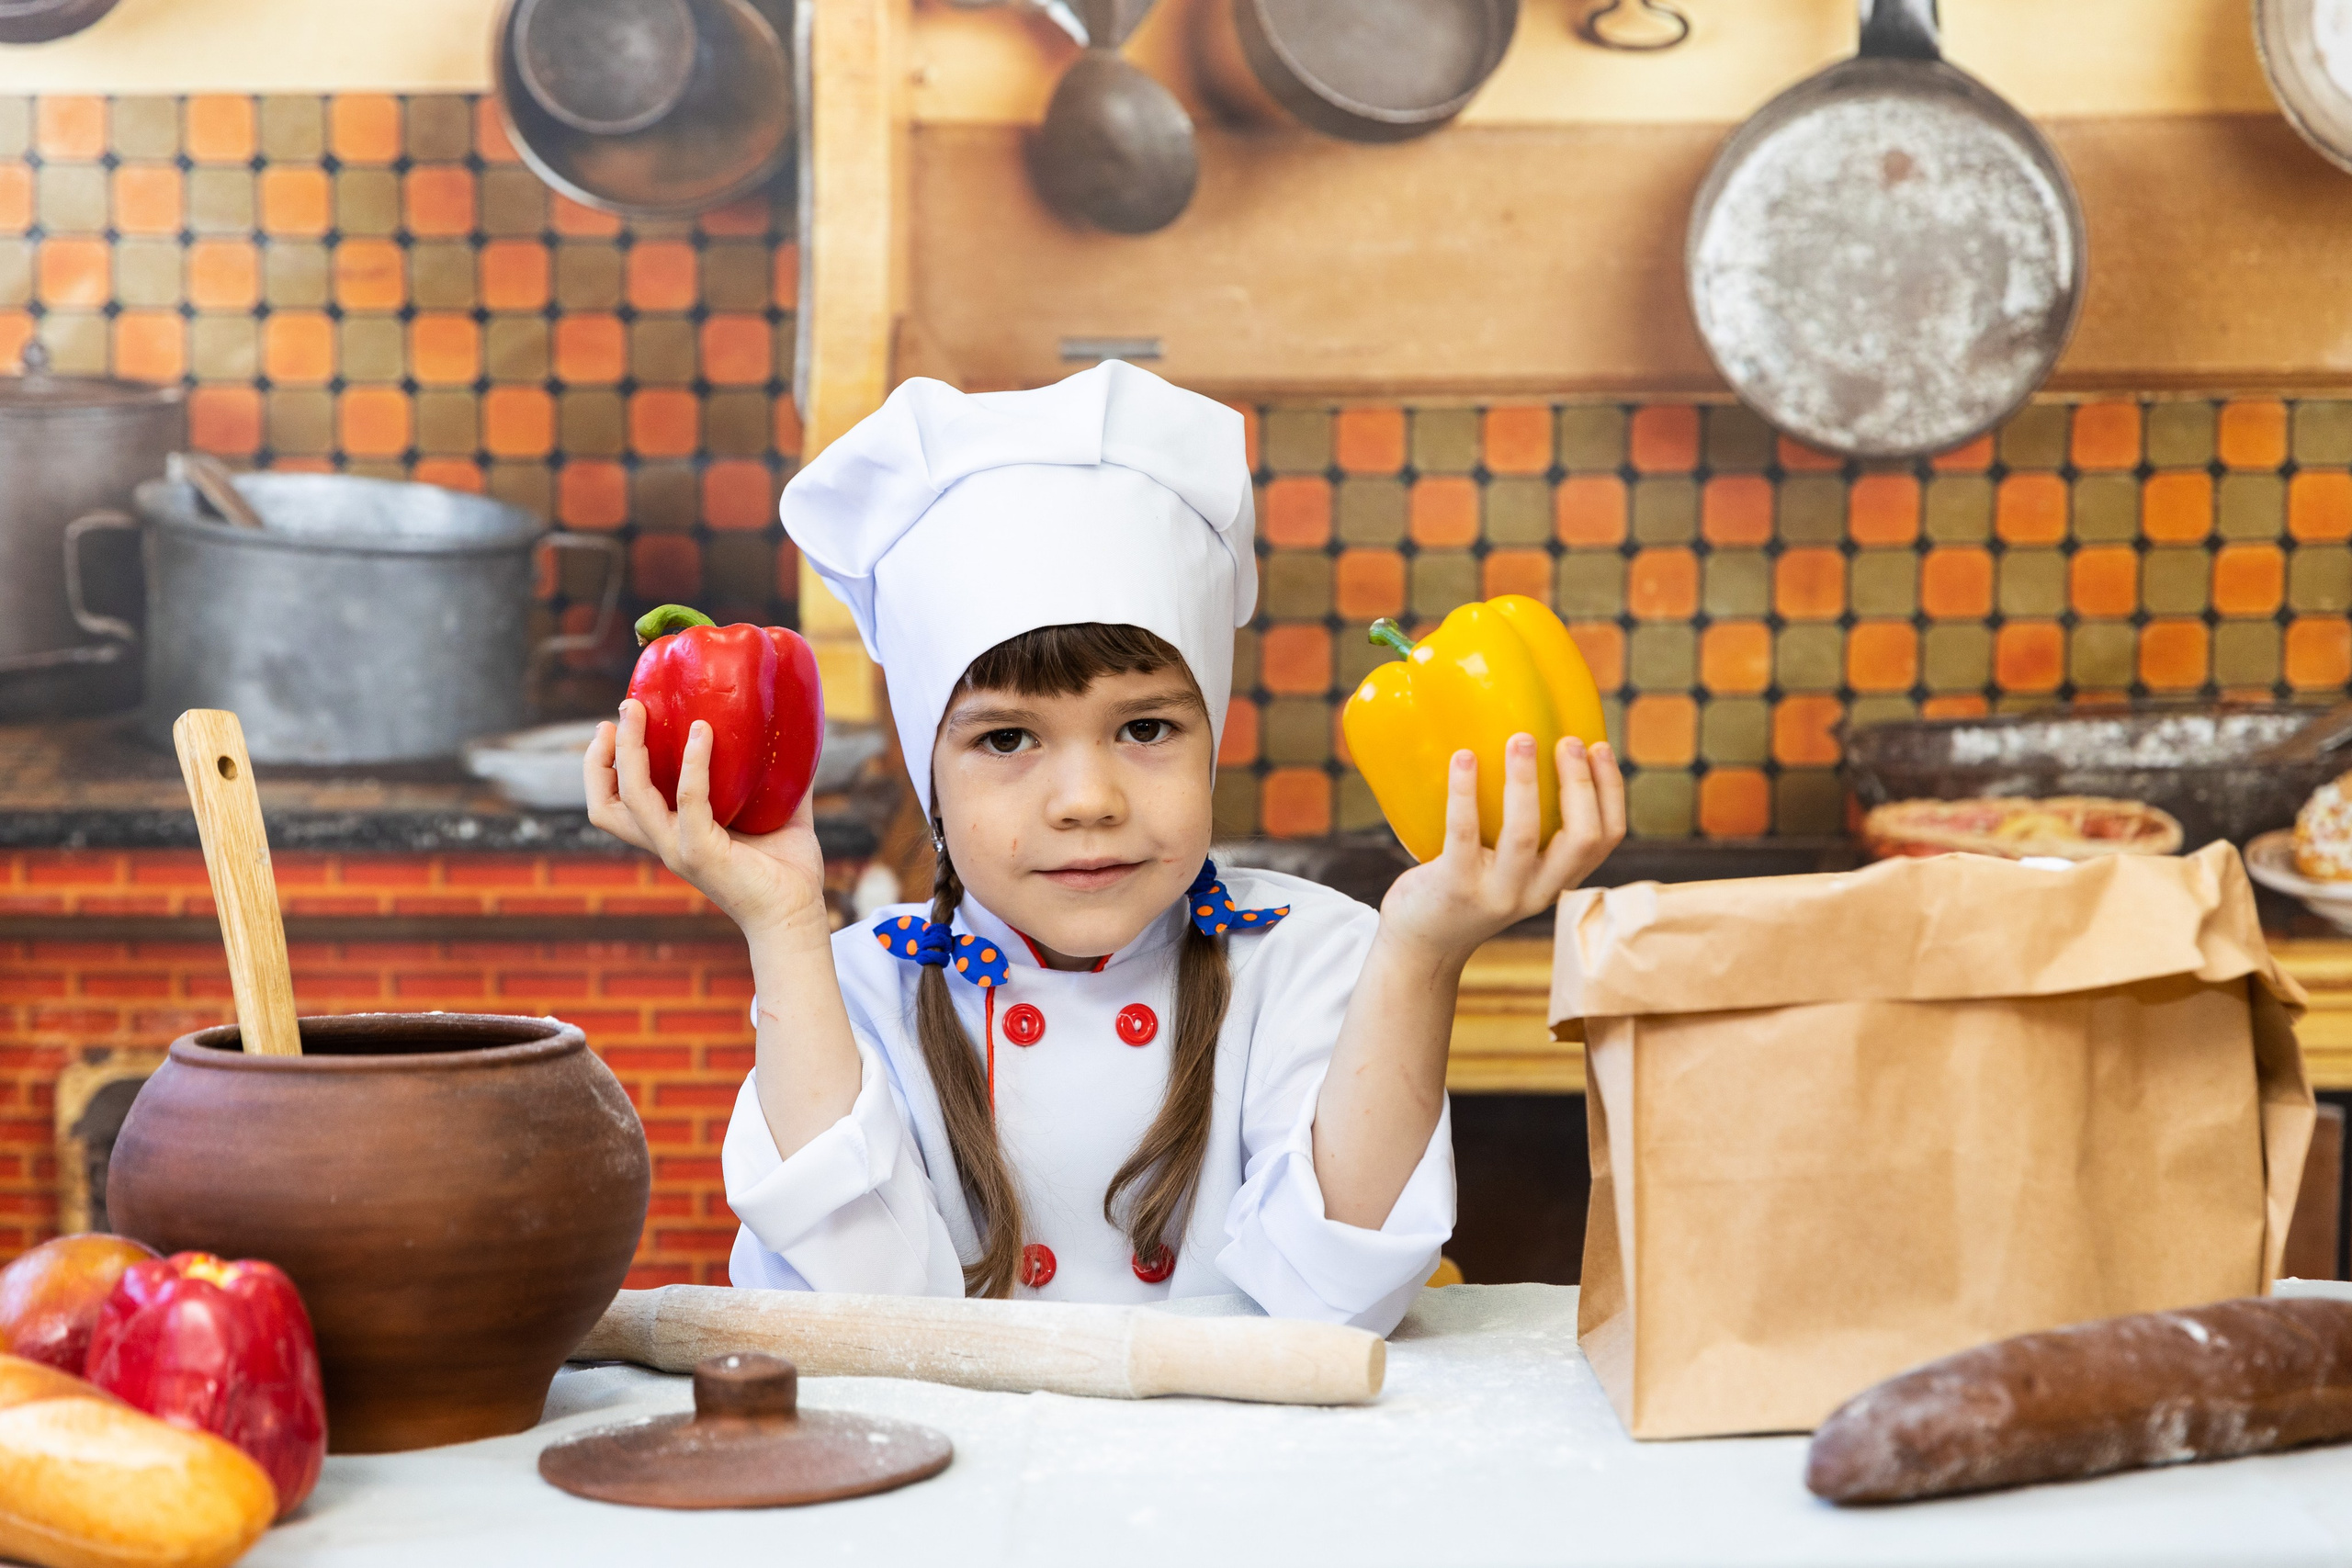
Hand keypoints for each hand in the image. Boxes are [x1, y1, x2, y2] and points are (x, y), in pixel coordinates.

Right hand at [584, 699, 829, 939]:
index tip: (613, 726)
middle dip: (602, 755)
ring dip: (630, 750)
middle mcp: (666, 843)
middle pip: (605, 803)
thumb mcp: (775, 814)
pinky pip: (689, 799)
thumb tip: (796, 740)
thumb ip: (778, 780)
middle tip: (624, 710)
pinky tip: (703, 734)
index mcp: (673, 836)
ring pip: (631, 797)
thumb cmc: (787, 872)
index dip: (603, 768)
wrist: (798, 916)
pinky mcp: (702, 852)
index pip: (615, 806)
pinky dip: (693, 764)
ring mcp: (679, 849)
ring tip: (637, 712)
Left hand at [1377, 734, 1626, 964]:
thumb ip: (1533, 831)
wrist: (1424, 943)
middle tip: (1566, 740)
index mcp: (1558, 880)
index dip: (1611, 791)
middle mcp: (1537, 891)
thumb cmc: (1469, 888)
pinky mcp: (1455, 886)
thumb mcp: (1513, 870)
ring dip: (1525, 781)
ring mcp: (1497, 892)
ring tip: (1521, 740)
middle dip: (1580, 783)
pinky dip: (1465, 792)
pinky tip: (1464, 758)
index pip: (1606, 838)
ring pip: (1524, 834)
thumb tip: (1533, 748)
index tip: (1599, 746)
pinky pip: (1464, 832)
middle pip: (1581, 837)